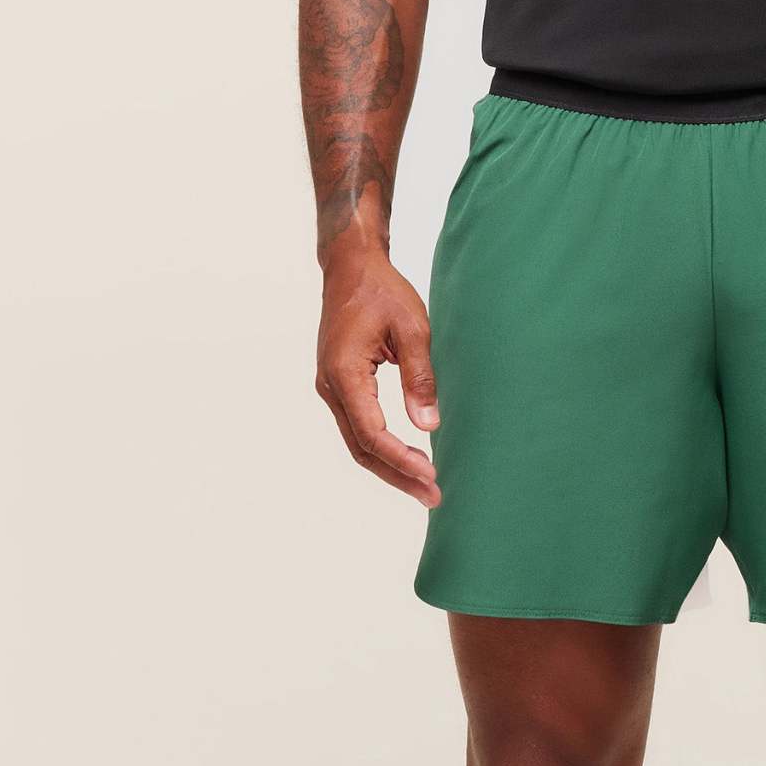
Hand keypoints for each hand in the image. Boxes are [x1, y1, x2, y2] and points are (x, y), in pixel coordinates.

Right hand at [315, 249, 441, 507]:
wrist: (351, 267)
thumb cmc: (382, 291)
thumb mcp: (413, 328)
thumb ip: (420, 377)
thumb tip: (428, 425)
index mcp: (344, 372)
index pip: (372, 433)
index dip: (402, 459)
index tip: (432, 476)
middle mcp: (331, 386)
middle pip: (363, 448)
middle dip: (398, 476)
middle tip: (433, 498)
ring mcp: (332, 389)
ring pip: (359, 444)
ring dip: (392, 468)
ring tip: (425, 489)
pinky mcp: (341, 388)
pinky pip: (360, 429)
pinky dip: (383, 450)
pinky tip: (409, 462)